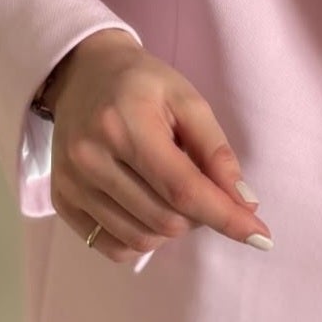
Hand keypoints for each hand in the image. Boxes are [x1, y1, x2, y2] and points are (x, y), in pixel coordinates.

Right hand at [46, 30, 273, 261]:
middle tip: (203, 188)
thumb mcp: (188, 101)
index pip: (183, 188)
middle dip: (199, 216)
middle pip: (165, 220)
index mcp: (125, 124)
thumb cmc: (142, 84)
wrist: (80, 75)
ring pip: (141, 239)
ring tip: (172, 192)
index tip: (260, 235)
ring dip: (172, 229)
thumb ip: (217, 152)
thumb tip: (245, 203)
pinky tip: (148, 208)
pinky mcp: (61, 201)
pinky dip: (142, 239)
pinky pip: (112, 246)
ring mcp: (71, 183)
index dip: (225, 216)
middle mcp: (90, 158)